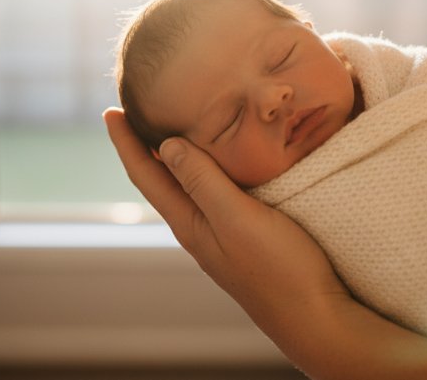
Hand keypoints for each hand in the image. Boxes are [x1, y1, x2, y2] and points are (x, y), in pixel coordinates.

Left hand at [102, 108, 347, 325]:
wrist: (315, 316)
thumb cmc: (279, 269)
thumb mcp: (237, 219)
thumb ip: (204, 182)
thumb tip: (167, 146)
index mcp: (190, 223)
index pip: (146, 176)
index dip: (125, 142)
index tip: (110, 111)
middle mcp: (199, 228)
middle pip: (161, 180)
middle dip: (144, 146)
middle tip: (135, 110)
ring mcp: (222, 234)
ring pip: (188, 187)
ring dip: (174, 157)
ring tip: (171, 127)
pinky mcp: (246, 236)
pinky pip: (214, 193)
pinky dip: (206, 169)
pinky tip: (222, 161)